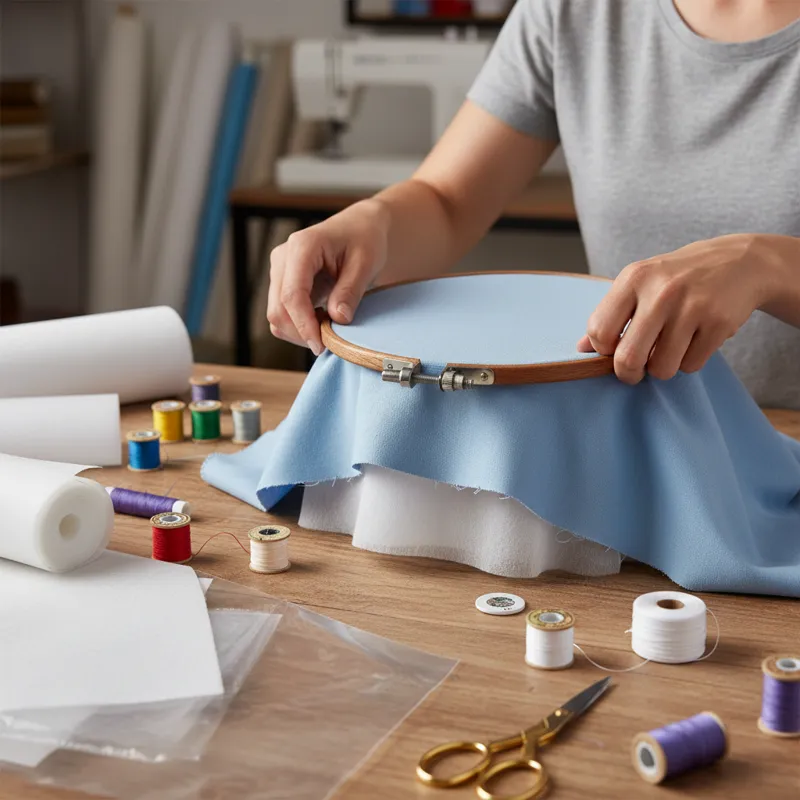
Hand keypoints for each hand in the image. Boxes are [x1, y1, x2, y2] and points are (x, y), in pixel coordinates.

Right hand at [267, 200, 388, 353]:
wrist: (359, 228)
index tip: (321, 345)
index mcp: (302, 247)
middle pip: (278, 309)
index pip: (292, 295)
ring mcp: (279, 270)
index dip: (304, 325)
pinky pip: (282, 313)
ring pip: (276, 315)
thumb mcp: (365, 263)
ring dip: (299, 332)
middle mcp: (283, 258)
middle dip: (301, 333)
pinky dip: (299, 326)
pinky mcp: (282, 282)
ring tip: (329, 330)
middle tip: (331, 343)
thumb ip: (350, 291)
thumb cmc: (364, 240)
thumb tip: (338, 319)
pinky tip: (321, 322)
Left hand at [577, 234, 771, 383]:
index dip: (603, 351)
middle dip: (628, 373)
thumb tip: (580, 349)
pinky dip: (690, 361)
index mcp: (634, 278)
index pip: (599, 331)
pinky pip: (691, 366)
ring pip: (662, 368)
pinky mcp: (719, 323)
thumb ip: (610, 315)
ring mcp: (692, 307)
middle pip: (628, 358)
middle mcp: (661, 291)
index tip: (614, 350)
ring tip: (670, 348)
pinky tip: (695, 340)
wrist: (739, 262)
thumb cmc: (677, 278)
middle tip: (635, 370)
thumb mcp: (639, 284)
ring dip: (663, 367)